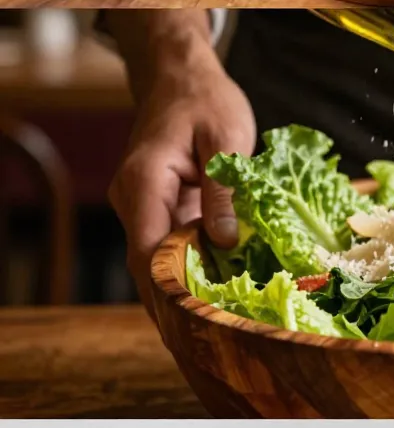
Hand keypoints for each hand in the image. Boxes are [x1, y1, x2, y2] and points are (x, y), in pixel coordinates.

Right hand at [109, 48, 255, 316]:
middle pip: (148, 268)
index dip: (168, 295)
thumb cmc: (205, 101)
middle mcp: (133, 201)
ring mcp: (142, 209)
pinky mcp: (158, 211)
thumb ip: (224, 190)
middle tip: (211, 349)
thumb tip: (225, 243)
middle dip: (176, 307)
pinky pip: (170, 249)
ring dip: (183, 294)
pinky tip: (217, 300)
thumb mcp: (226, 137)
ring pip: (158, 263)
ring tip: (215, 336)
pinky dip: (191, 273)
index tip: (193, 328)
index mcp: (144, 184)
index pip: (148, 253)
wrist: (181, 79)